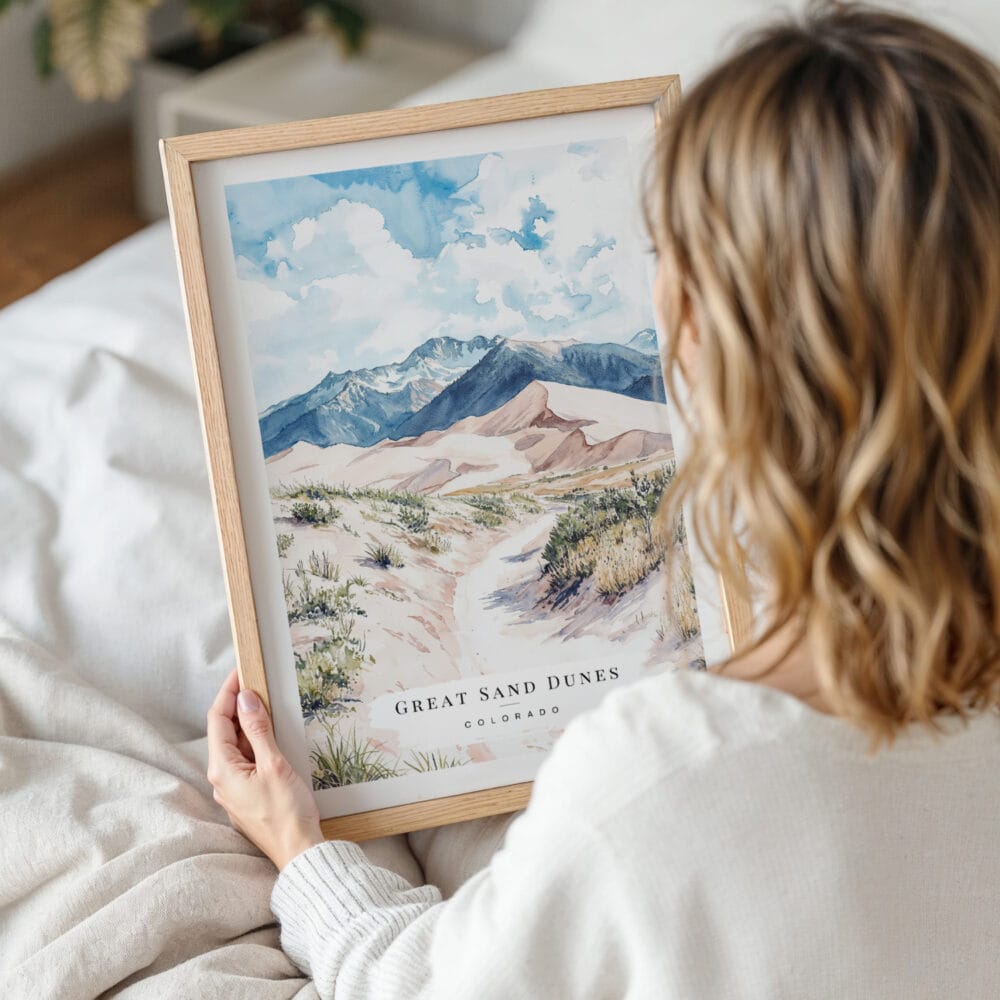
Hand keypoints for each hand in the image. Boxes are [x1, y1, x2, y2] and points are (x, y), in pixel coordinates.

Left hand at [206, 667, 324, 869]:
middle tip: (256, 682)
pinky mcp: (247, 795)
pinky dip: (255, 742)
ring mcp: (233, 789)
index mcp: (223, 769)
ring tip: (266, 703)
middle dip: (238, 705)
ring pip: (236, 746)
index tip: (241, 672)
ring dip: (248, 723)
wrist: (299, 852)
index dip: (228, 693)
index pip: (218, 719)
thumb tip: (246, 699)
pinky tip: (270, 735)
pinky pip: (245, 760)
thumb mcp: (274, 764)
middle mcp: (222, 779)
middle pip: (224, 731)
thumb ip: (258, 729)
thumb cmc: (287, 812)